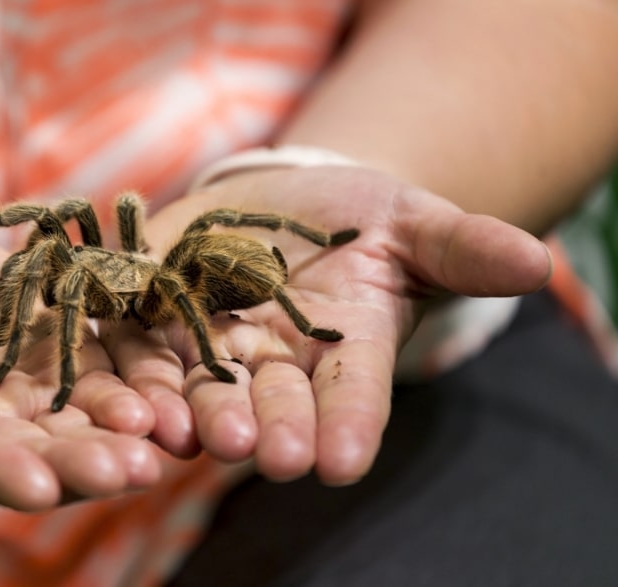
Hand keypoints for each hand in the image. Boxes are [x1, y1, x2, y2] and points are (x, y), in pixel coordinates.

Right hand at [0, 204, 159, 509]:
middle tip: (135, 469)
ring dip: (122, 426)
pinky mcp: (39, 343)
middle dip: (80, 461)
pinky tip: (176, 379)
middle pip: (26, 448)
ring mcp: (7, 384)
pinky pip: (93, 363)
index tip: (36, 489)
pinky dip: (133, 373)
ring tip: (174, 431)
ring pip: (72, 415)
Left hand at [103, 166, 551, 483]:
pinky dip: (132, 372)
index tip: (343, 461)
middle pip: (271, 404)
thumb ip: (462, 248)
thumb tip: (536, 261)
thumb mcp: (415, 224)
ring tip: (190, 435)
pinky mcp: (156, 313)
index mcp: (343, 350)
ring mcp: (211, 344)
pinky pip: (139, 349)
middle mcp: (276, 364)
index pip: (351, 395)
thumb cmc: (364, 219)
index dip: (347, 426)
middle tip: (270, 455)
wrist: (287, 200)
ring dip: (194, 414)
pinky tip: (125, 392)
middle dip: (270, 428)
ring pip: (199, 389)